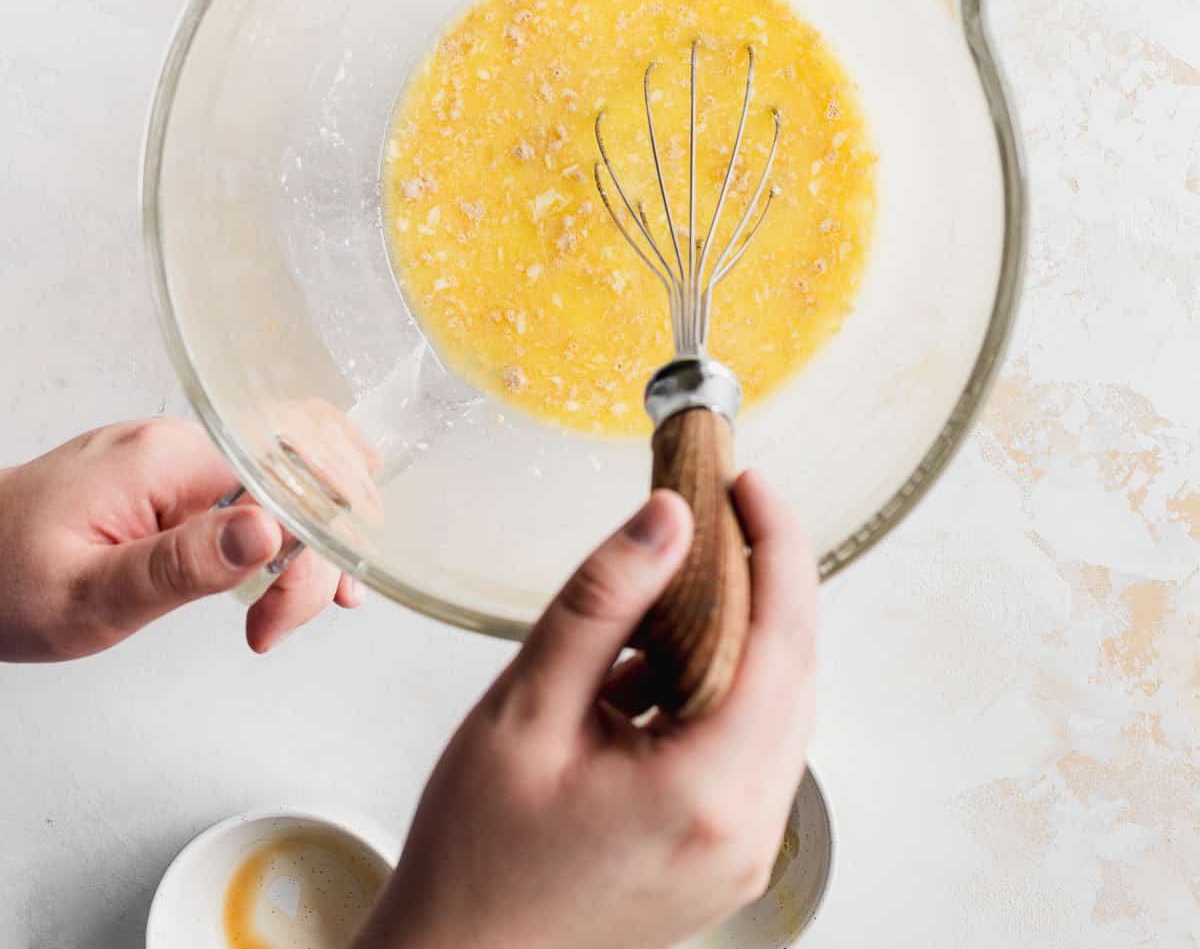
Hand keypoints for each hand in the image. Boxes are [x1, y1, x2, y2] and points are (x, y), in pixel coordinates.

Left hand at [0, 419, 363, 660]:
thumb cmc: (4, 579)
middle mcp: (180, 444)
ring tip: (280, 613)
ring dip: (304, 546)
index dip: (306, 554)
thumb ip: (179, 565)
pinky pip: (251, 492)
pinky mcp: (173, 479)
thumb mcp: (87, 594)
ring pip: (285, 484)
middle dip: (316, 553)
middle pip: (300, 476)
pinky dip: (281, 533)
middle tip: (277, 624)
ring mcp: (178, 458)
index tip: (276, 618)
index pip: (286, 485)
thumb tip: (269, 533)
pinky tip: (287, 569)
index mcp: (167, 460)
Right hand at [356, 471, 815, 948]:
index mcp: (707, 793)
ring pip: (776, 707)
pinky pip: (750, 747)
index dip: (775, 545)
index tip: (747, 482)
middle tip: (717, 507)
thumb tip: (667, 518)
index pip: (782, 640)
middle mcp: (747, 830)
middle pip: (792, 671)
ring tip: (688, 566)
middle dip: (764, 576)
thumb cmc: (477, 855)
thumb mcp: (526, 708)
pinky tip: (666, 652)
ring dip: (746, 630)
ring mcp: (743, 853)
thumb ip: (602, 602)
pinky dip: (724, 685)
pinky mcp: (725, 858)